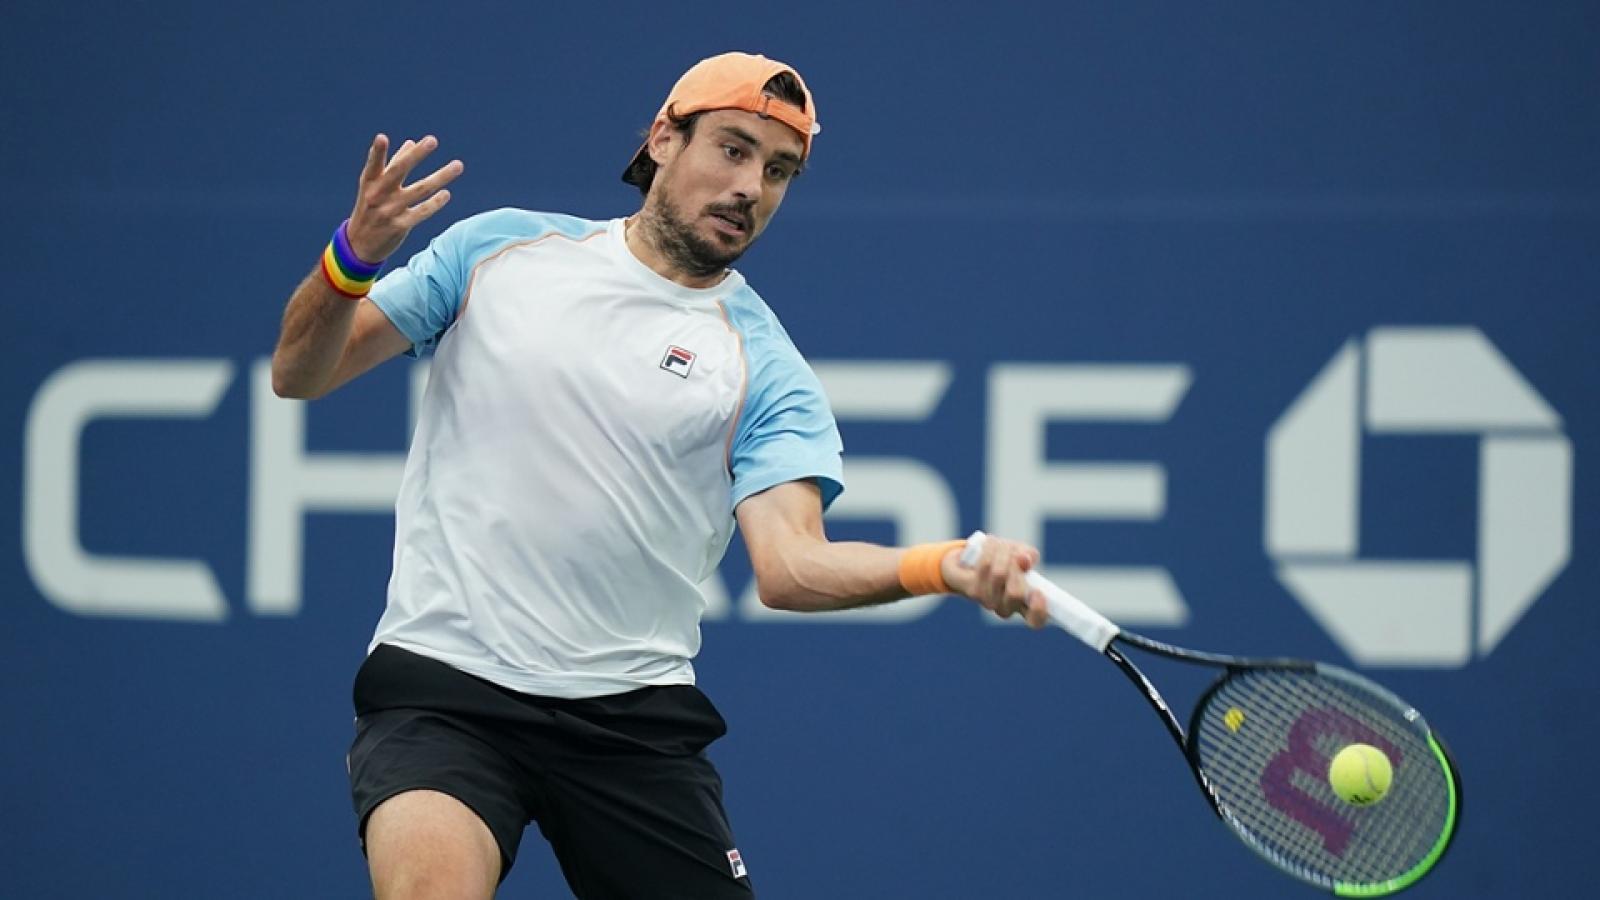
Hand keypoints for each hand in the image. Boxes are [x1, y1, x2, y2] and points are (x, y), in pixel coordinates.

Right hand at [345, 134, 463, 261]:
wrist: (359, 245)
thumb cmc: (369, 209)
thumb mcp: (374, 187)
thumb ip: (391, 164)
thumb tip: (411, 143)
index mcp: (369, 183)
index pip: (373, 165)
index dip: (377, 152)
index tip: (381, 138)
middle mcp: (378, 195)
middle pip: (399, 172)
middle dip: (416, 155)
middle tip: (432, 140)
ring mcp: (389, 211)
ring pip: (420, 190)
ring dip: (440, 177)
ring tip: (458, 165)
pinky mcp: (400, 226)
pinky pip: (422, 212)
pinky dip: (435, 203)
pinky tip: (446, 193)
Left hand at [941, 535, 1049, 627]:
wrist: (969, 561)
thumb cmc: (1005, 560)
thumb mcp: (1023, 555)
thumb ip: (1029, 557)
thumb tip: (1024, 559)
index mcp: (1025, 605)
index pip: (1036, 620)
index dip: (1039, 610)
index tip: (1038, 592)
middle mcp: (1007, 609)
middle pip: (1015, 593)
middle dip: (1017, 566)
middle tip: (1016, 556)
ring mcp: (989, 603)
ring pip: (999, 574)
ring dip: (1003, 552)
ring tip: (1002, 545)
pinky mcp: (973, 592)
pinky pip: (985, 565)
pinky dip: (991, 549)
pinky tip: (991, 544)